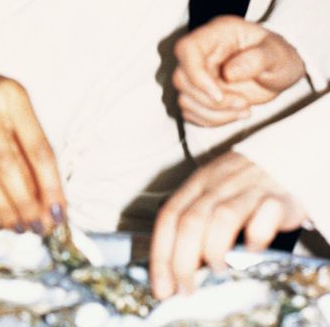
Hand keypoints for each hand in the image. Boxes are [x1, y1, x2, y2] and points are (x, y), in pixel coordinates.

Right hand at [0, 62, 65, 230]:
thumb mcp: (11, 108)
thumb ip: (27, 146)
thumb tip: (45, 198)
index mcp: (12, 94)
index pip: (37, 146)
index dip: (50, 185)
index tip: (58, 213)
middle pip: (7, 164)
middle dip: (26, 203)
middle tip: (38, 227)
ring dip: (3, 208)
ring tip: (19, 226)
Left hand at [149, 151, 306, 298]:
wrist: (287, 159)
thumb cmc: (244, 185)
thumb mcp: (214, 194)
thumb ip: (197, 223)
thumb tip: (177, 271)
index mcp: (198, 183)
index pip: (169, 216)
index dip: (162, 254)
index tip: (162, 287)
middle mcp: (219, 184)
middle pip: (192, 221)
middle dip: (183, 262)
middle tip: (186, 290)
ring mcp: (248, 188)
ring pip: (222, 218)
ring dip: (215, 250)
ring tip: (217, 271)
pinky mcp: (278, 198)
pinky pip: (265, 215)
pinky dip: (257, 235)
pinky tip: (253, 252)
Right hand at [173, 16, 305, 125]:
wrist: (280, 70)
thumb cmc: (279, 56)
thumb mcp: (278, 54)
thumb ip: (257, 59)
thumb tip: (229, 73)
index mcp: (217, 34)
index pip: (187, 49)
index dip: (195, 74)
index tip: (219, 94)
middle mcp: (202, 53)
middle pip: (181, 78)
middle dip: (211, 101)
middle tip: (244, 103)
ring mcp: (199, 73)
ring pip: (185, 99)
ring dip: (214, 114)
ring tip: (244, 110)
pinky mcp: (200, 93)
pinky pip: (192, 112)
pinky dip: (212, 120)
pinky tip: (235, 114)